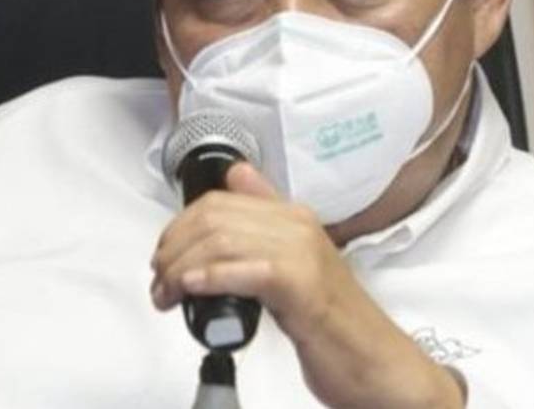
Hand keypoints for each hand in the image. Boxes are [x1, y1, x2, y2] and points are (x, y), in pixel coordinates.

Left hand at [151, 162, 462, 408]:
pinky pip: (244, 270)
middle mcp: (299, 227)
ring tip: (169, 296)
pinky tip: (191, 291)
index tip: (166, 257)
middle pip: (215, 218)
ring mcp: (302, 254)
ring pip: (222, 242)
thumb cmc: (332, 321)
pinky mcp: (302, 287)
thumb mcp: (294, 264)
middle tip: (161, 282)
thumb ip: (265, 222)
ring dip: (181, 270)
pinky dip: (210, 278)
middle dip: (174, 250)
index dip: (179, 227)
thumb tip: (237, 175)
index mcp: (294, 217)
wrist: (372, 359)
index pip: (220, 200)